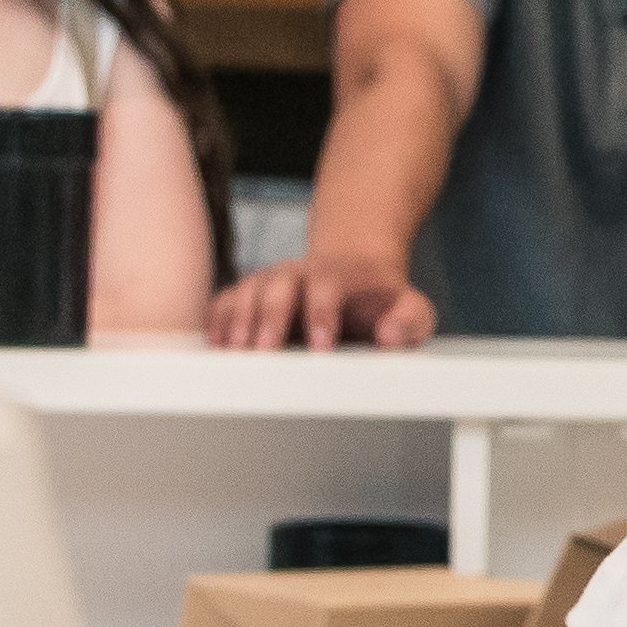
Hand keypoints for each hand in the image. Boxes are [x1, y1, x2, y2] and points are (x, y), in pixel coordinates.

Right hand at [209, 251, 433, 348]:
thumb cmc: (381, 302)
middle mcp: (299, 273)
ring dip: (238, 321)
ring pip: (247, 291)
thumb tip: (390, 335)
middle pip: (278, 287)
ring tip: (233, 353)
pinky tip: (215, 344)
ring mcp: (271, 280)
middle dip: (269, 318)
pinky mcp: (250, 293)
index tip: (321, 347)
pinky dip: (217, 319)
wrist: (355, 276)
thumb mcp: (411, 307)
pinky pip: (226, 300)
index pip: (326, 288)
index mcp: (338, 275)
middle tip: (263, 352)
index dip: (321, 315)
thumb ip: (411, 319)